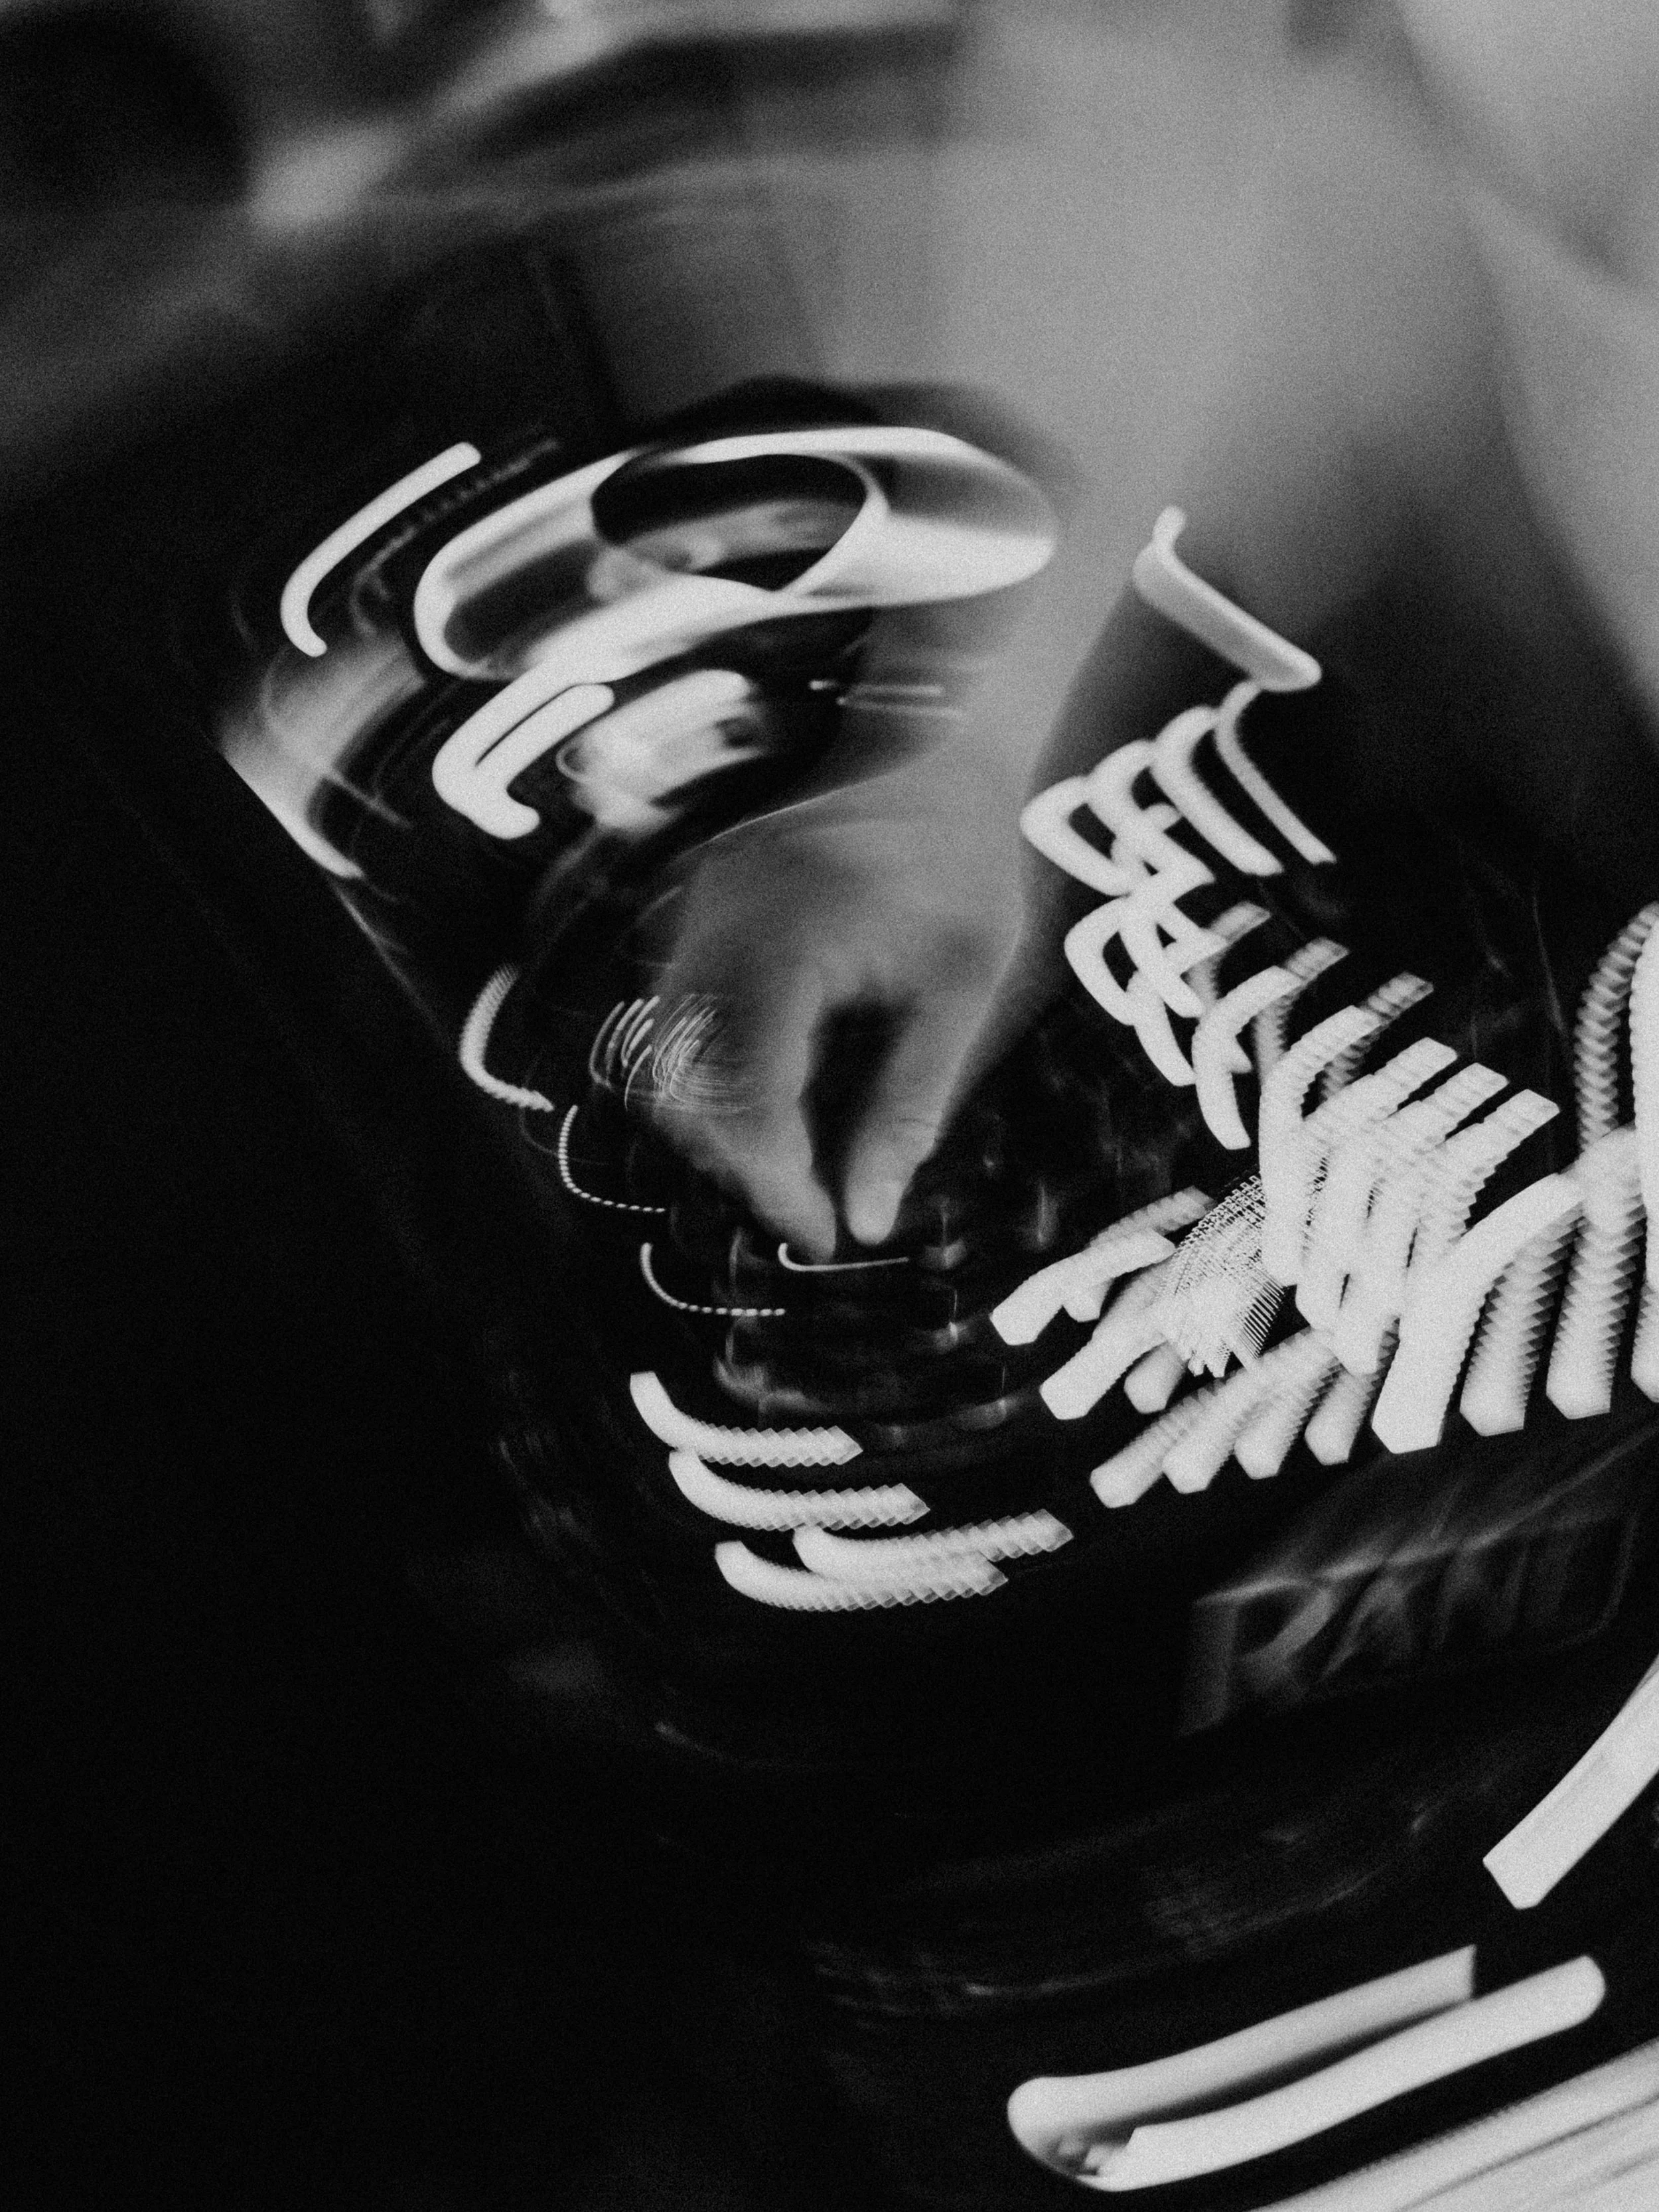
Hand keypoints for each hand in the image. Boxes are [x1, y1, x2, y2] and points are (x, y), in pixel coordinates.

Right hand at [647, 771, 1025, 1257]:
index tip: (827, 1232)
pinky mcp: (696, 909)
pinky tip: (782, 1091)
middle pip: (681, 1086)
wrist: (932, 749)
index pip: (745, 1097)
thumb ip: (909, 1107)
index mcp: (785, 943)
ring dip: (720, 1122)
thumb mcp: (962, 993)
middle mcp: (716, 925)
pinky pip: (675, 1013)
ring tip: (798, 1155)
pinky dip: (714, 1072)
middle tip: (814, 1203)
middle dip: (741, 1161)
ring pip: (661, 1056)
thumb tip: (869, 1218)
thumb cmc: (963, 867)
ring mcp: (695, 912)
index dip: (777, 1181)